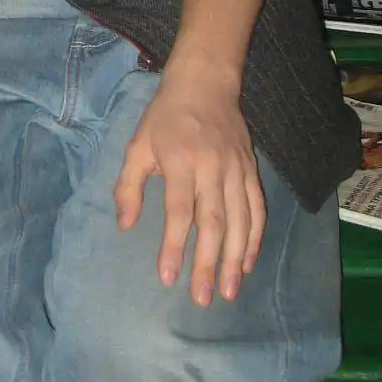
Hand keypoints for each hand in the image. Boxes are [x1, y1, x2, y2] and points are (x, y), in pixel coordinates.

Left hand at [113, 65, 265, 306]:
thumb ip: (129, 186)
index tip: (168, 278)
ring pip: (239, 221)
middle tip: (202, 298)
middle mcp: (211, 168)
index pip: (179, 212)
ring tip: (228, 291)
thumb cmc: (165, 117)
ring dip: (234, 259)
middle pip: (212, 223)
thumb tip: (124, 226)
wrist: (205, 83)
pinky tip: (247, 262)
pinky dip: (254, 238)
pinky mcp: (251, 170)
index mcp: (180, 161)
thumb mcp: (137, 144)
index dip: (174, 247)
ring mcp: (236, 169)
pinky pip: (257, 209)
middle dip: (207, 263)